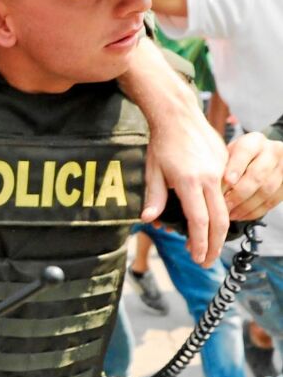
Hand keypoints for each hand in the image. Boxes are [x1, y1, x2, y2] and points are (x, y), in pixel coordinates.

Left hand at [144, 115, 228, 265]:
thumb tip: (148, 220)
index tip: (197, 258)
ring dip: (219, 231)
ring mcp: (221, 171)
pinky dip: (222, 211)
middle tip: (206, 262)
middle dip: (213, 245)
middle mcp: (210, 179)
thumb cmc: (161, 143)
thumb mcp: (152, 171)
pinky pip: (227, 193)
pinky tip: (213, 221)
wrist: (178, 115)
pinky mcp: (225, 165)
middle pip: (219, 220)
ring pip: (227, 208)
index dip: (199, 243)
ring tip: (209, 246)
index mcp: (190, 182)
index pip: (199, 221)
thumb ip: (154, 197)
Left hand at [223, 132, 282, 220]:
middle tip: (224, 205)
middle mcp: (273, 151)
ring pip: (266, 191)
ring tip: (230, 214)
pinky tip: (241, 215)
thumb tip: (211, 187)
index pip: (245, 152)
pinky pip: (272, 201)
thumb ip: (222, 166)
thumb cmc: (236, 158)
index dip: (236, 168)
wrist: (259, 157)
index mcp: (255, 141)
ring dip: (246, 206)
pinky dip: (255, 211)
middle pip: (257, 175)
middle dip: (239, 193)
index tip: (226, 181)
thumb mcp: (228, 154)